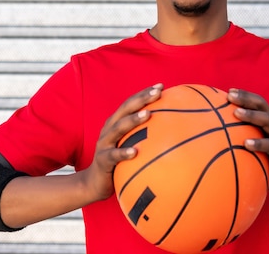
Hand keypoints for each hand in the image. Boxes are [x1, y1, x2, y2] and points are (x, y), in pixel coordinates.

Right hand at [85, 83, 162, 200]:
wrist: (95, 183)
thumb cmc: (119, 162)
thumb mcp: (130, 145)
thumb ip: (144, 135)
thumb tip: (173, 131)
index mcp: (116, 123)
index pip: (131, 103)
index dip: (144, 93)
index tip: (161, 86)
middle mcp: (109, 129)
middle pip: (125, 109)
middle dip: (141, 99)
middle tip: (157, 92)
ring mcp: (104, 143)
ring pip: (118, 128)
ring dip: (133, 120)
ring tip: (148, 114)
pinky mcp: (103, 160)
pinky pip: (114, 155)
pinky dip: (124, 153)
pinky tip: (136, 152)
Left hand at [227, 88, 268, 202]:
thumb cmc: (266, 164)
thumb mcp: (254, 149)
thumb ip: (241, 140)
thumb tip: (216, 137)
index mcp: (267, 124)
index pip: (258, 103)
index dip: (245, 95)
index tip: (229, 91)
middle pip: (262, 106)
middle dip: (246, 99)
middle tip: (230, 96)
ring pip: (267, 121)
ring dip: (251, 115)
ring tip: (236, 112)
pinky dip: (259, 143)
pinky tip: (246, 143)